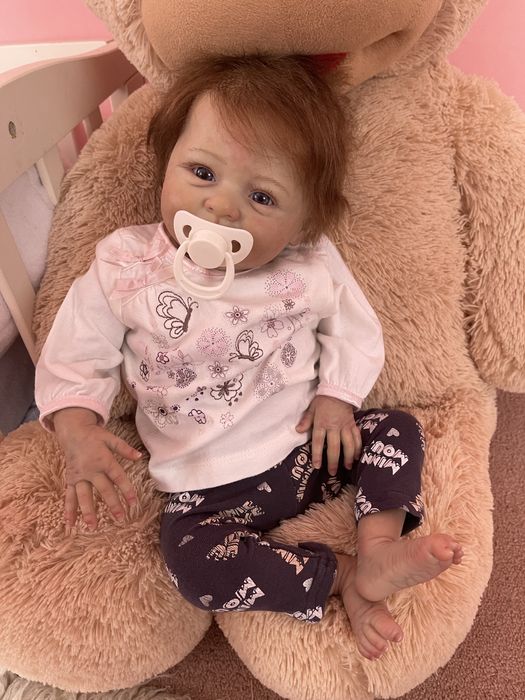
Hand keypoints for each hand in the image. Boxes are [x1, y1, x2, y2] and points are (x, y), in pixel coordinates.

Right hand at [53, 408, 140, 530]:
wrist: (72, 431)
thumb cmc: (94, 436)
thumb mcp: (110, 438)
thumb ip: (124, 448)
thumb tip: (139, 456)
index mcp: (104, 460)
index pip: (118, 477)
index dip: (127, 490)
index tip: (134, 503)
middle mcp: (91, 470)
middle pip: (103, 489)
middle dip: (112, 504)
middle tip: (120, 518)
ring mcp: (79, 476)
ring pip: (84, 496)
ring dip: (88, 512)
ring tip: (93, 526)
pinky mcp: (71, 479)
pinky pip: (69, 496)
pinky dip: (69, 510)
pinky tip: (70, 523)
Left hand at [295, 395, 361, 475]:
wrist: (339, 390)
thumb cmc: (323, 400)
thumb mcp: (312, 408)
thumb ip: (306, 420)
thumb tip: (298, 430)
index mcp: (322, 423)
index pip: (318, 442)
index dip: (317, 455)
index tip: (316, 466)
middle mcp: (334, 427)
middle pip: (334, 447)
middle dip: (333, 461)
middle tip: (332, 472)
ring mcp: (345, 426)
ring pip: (348, 444)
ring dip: (348, 457)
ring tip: (347, 467)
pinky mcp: (353, 425)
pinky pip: (357, 437)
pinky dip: (358, 447)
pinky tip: (357, 456)